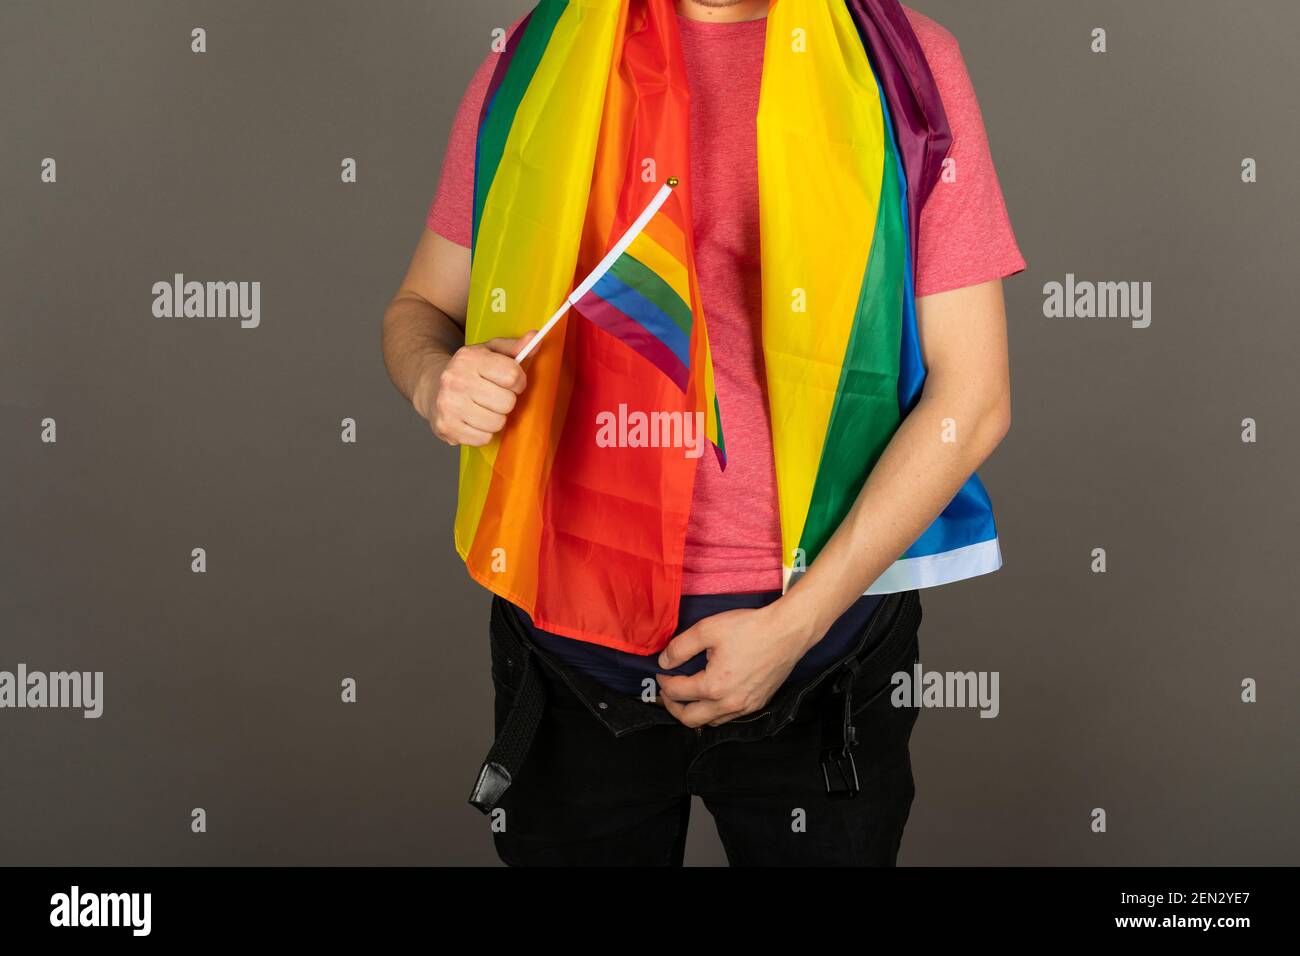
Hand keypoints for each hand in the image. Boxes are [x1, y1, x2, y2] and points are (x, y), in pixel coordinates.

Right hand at [415, 332, 535, 445]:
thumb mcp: (490, 351)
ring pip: (497, 423)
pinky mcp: (446, 427)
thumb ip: (515, 346)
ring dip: (496, 418)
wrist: (432, 387)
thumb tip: (536, 337)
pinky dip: (483, 432)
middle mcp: (456, 380)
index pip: (512, 376)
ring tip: (485, 408)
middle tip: (495, 396)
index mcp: (469, 358)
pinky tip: (474, 420)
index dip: (519, 382)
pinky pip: (483, 438)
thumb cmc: (469, 370)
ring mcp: (449, 405)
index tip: (511, 382)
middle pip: (507, 402)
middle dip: (507, 401)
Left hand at [655, 603, 817, 728]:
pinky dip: (715, 711)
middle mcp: (729, 703)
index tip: (661, 672)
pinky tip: (713, 696)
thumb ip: (680, 647)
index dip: (664, 682)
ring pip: (711, 722)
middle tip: (667, 692)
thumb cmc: (750, 628)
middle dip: (673, 707)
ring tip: (688, 696)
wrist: (787, 631)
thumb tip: (664, 662)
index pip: (677, 692)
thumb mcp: (708, 629)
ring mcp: (746, 707)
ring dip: (695, 712)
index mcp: (713, 686)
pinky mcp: (758, 703)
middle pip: (690, 719)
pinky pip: (730, 717)